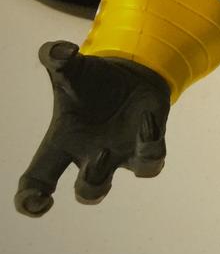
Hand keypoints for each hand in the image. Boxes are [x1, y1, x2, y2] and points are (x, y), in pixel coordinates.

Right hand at [15, 42, 171, 216]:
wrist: (127, 75)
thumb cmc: (90, 81)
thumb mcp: (71, 69)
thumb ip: (57, 59)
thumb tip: (59, 50)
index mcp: (62, 145)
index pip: (38, 182)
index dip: (32, 200)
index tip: (39, 203)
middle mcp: (92, 157)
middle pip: (89, 192)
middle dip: (91, 183)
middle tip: (98, 154)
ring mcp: (123, 154)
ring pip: (128, 178)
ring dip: (124, 167)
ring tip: (114, 147)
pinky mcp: (149, 143)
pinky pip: (153, 156)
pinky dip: (151, 140)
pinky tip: (148, 116)